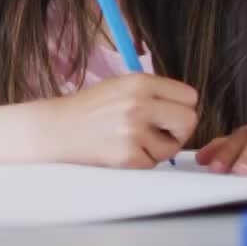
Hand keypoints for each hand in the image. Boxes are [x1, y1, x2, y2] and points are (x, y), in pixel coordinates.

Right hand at [36, 74, 198, 167]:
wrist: (56, 130)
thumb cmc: (90, 109)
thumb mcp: (121, 86)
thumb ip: (154, 93)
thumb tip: (189, 108)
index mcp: (139, 82)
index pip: (190, 96)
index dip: (182, 107)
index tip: (168, 114)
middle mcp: (139, 104)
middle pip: (189, 120)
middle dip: (179, 130)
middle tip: (162, 133)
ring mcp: (133, 132)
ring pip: (173, 147)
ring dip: (158, 148)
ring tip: (134, 141)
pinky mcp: (127, 156)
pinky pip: (153, 163)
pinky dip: (141, 161)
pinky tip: (122, 151)